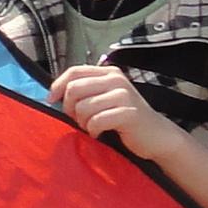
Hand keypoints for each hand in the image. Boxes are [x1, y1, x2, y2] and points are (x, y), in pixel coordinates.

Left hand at [49, 63, 178, 165]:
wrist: (156, 136)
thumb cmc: (125, 119)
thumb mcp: (105, 98)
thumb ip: (86, 91)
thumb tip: (53, 95)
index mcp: (108, 72)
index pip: (74, 71)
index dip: (57, 86)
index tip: (51, 101)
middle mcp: (116, 79)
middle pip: (74, 89)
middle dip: (69, 108)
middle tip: (79, 120)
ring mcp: (123, 95)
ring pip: (83, 107)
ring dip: (82, 122)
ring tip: (92, 127)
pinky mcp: (128, 113)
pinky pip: (96, 121)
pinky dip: (93, 131)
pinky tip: (100, 133)